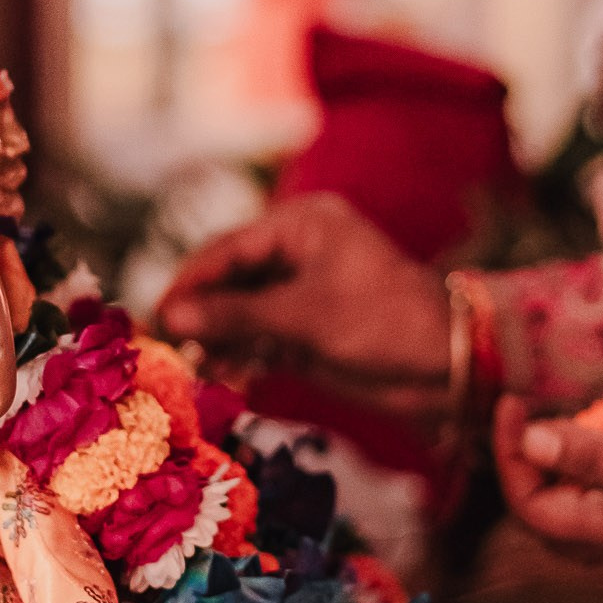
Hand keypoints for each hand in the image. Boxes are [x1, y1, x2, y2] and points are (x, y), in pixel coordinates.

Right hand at [158, 192, 452, 395]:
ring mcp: (303, 291)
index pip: (228, 248)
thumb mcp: (303, 316)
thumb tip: (171, 314)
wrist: (446, 364)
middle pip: (230, 280)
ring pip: (243, 312)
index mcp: (301, 224)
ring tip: (197, 368)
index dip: (189, 282)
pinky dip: (244, 356)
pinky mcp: (309, 329)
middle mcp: (298, 251)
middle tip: (170, 347)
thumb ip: (235, 315)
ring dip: (220, 340)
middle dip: (203, 314)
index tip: (156, 314)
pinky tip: (226, 377)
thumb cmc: (382, 322)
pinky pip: (262, 337)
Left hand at [494, 395, 602, 572]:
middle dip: (530, 461)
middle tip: (530, 412)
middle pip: (552, 505)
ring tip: (581, 411)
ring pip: (589, 490)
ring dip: (574, 452)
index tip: (514, 407)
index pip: (532, 506)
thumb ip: (597, 458)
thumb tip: (530, 439)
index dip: (510, 458)